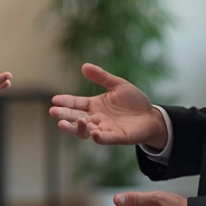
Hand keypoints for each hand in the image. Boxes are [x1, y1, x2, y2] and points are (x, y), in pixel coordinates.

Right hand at [49, 63, 167, 148]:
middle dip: (64, 116)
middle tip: (53, 112)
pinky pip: (104, 139)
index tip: (54, 100)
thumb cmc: (134, 101)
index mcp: (94, 105)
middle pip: (76, 118)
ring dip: (76, 128)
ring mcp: (104, 128)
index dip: (65, 102)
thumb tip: (84, 66)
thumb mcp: (118, 85)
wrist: (151, 116)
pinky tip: (93, 132)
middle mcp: (96, 118)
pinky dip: (98, 137)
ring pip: (85, 131)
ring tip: (69, 122)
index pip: (76, 103)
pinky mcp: (116, 137)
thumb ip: (102, 77)